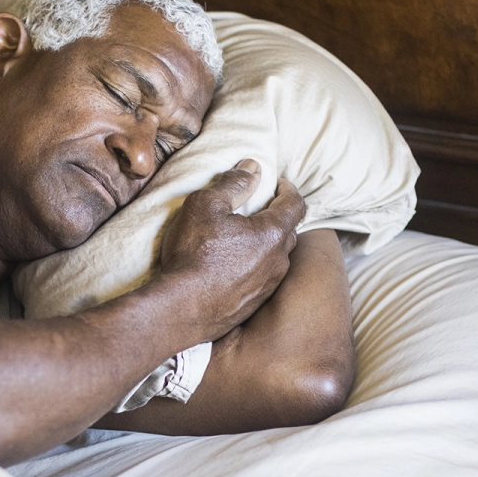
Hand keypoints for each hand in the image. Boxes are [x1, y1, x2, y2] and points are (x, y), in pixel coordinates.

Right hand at [156, 159, 306, 340]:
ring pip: (276, 258)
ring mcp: (268, 286)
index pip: (295, 204)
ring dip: (265, 245)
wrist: (181, 309)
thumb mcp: (206, 205)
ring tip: (243, 239)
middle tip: (258, 210)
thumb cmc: (193, 254)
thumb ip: (233, 183)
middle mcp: (278, 260)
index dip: (289, 190)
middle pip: (288, 232)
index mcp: (272, 233)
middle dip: (276, 217)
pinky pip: (262, 279)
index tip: (279, 184)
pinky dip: (254, 268)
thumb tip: (253, 167)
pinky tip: (232, 267)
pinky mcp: (254, 305)